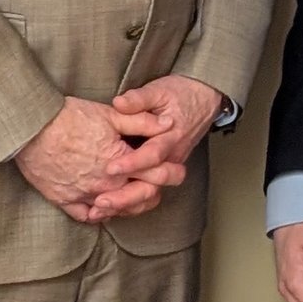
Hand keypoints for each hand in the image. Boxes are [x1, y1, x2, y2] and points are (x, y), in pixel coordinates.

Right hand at [16, 97, 158, 222]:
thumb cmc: (70, 117)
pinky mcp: (65, 201)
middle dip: (153, 191)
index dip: (171, 172)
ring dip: (127, 204)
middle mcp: (106, 186)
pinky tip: (102, 205)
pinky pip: (87, 216)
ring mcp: (85, 196)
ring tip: (133, 194)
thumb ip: (142, 121)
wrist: (31, 128)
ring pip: (116, 210)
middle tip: (158, 184)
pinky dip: (98, 212)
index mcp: (121, 164)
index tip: (176, 170)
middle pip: (140, 198)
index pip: (157, 175)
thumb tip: (169, 123)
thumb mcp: (110, 114)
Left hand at [82, 76, 219, 212]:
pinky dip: (129, 204)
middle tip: (100, 201)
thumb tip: (119, 103)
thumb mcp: (160, 90)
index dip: (131, 163)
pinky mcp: (162, 172)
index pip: (152, 155)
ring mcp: (168, 168)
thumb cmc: (180, 94)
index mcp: (170, 138)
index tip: (110, 168)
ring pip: (150, 195)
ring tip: (99, 211)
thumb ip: (140, 98)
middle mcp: (171, 158)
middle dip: (126, 197)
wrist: (203, 100)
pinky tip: (109, 209)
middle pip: (152, 186)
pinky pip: (148, 194)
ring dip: (125, 205)